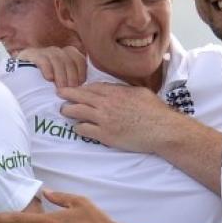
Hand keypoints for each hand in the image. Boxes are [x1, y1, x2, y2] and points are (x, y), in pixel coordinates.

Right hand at [18, 46, 86, 87]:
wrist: (19, 79)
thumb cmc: (44, 85)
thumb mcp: (61, 83)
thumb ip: (72, 82)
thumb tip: (84, 90)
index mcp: (67, 56)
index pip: (80, 59)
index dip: (81, 72)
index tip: (80, 85)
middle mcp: (57, 51)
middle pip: (69, 59)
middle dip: (72, 76)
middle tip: (70, 89)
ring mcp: (44, 52)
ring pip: (57, 59)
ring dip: (61, 74)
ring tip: (60, 88)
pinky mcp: (31, 54)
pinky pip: (42, 59)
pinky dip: (47, 68)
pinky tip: (48, 78)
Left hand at [58, 82, 175, 152]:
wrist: (161, 129)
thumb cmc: (155, 111)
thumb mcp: (139, 92)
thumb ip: (123, 90)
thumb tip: (113, 88)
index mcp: (115, 92)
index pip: (91, 87)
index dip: (82, 88)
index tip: (76, 89)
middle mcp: (106, 104)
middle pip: (79, 96)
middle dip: (67, 94)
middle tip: (60, 94)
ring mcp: (103, 120)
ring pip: (76, 111)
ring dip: (68, 111)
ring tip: (64, 111)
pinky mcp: (104, 135)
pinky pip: (83, 129)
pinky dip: (78, 127)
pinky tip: (78, 127)